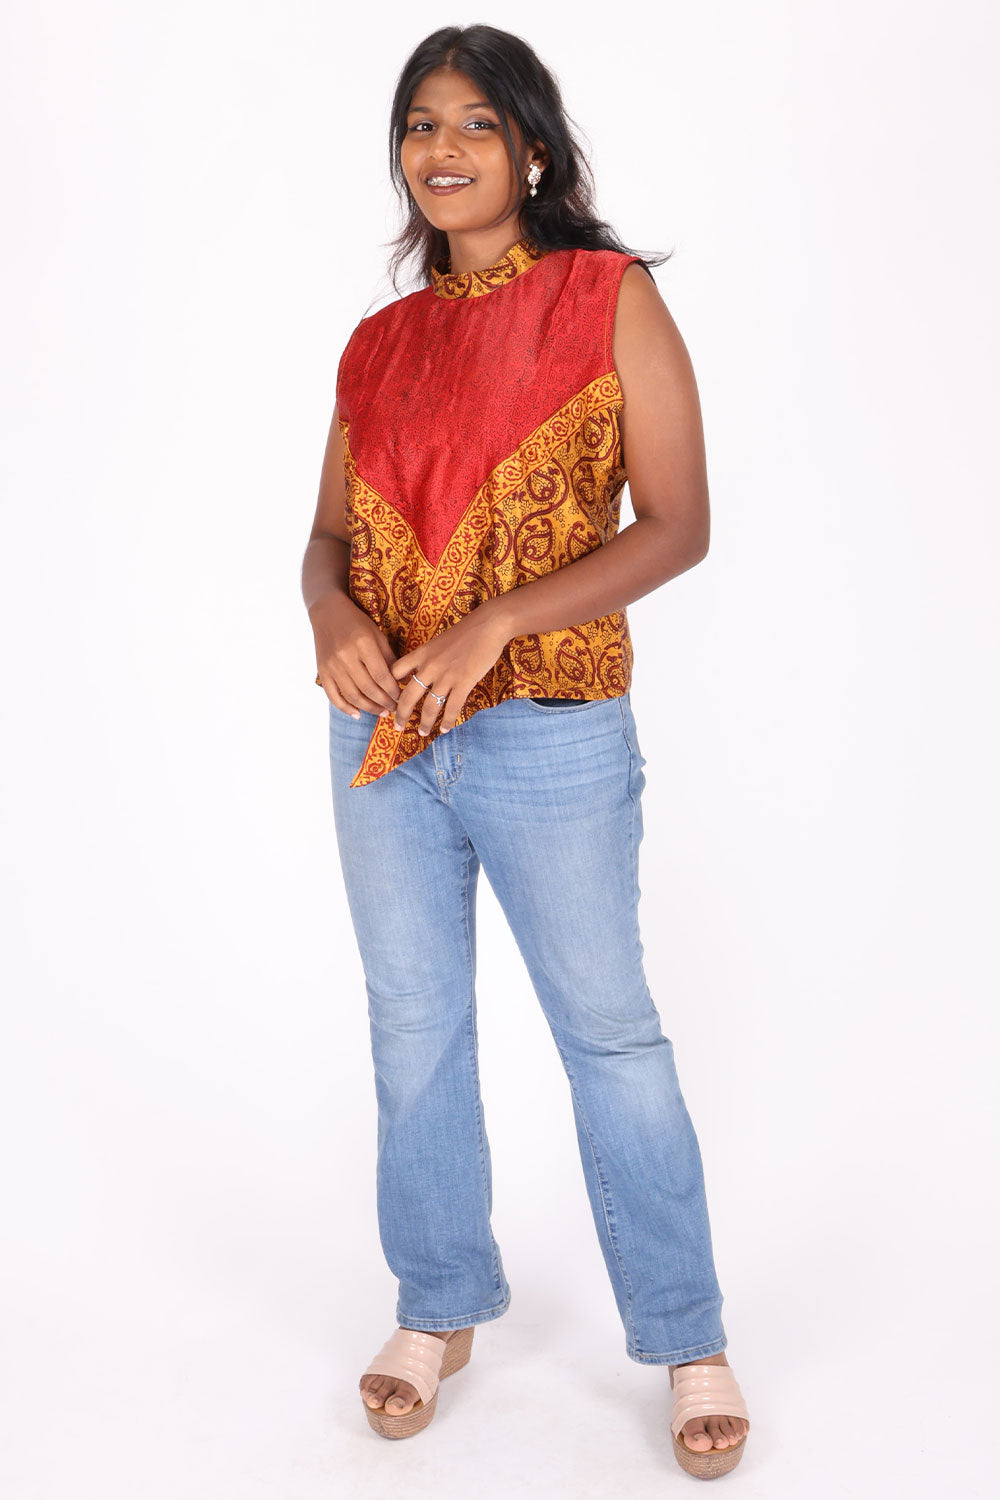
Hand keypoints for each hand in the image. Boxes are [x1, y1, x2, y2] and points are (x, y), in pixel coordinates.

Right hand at [312, 593, 400, 719]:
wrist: (327, 613)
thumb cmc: (357, 622)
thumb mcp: (377, 634)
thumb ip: (389, 657)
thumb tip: (404, 680)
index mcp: (363, 644)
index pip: (381, 676)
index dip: (393, 691)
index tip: (402, 698)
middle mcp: (345, 656)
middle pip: (368, 688)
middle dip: (385, 702)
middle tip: (395, 709)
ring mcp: (332, 666)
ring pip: (353, 695)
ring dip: (369, 708)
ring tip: (382, 713)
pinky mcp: (322, 671)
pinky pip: (333, 696)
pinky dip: (345, 708)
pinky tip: (357, 714)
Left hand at [391, 604, 511, 735]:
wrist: (488, 626)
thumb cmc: (466, 632)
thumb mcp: (439, 641)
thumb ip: (428, 657)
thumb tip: (422, 671)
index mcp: (421, 653)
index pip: (396, 672)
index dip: (391, 686)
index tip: (392, 697)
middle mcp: (429, 667)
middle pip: (408, 696)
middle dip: (401, 715)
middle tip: (397, 726)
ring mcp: (446, 676)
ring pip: (429, 707)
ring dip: (424, 723)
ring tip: (422, 733)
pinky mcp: (464, 683)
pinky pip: (452, 708)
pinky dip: (447, 721)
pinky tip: (444, 729)